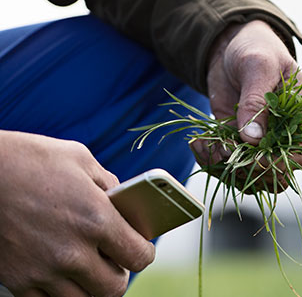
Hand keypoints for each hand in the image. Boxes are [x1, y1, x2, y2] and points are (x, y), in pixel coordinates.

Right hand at [0, 131, 154, 296]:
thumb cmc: (27, 159)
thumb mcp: (79, 159)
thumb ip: (109, 185)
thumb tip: (125, 205)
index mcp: (97, 219)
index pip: (140, 257)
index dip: (142, 252)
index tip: (138, 247)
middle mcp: (73, 251)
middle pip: (114, 287)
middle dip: (118, 273)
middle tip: (112, 259)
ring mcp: (43, 270)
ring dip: (89, 286)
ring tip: (84, 267)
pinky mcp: (17, 280)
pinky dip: (56, 292)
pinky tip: (57, 274)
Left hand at [192, 20, 301, 191]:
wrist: (232, 45)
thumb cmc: (257, 49)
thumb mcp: (259, 67)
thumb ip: (256, 102)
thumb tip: (253, 139)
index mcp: (299, 119)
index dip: (282, 164)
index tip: (255, 157)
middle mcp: (280, 137)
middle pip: (276, 177)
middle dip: (248, 171)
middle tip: (225, 149)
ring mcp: (256, 142)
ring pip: (247, 177)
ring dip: (223, 168)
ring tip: (205, 144)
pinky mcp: (233, 140)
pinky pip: (224, 164)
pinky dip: (208, 159)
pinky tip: (198, 142)